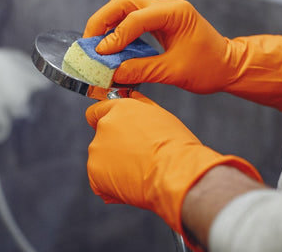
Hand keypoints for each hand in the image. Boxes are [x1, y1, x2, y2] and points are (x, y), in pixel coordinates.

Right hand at [84, 0, 281, 109]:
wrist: (228, 65)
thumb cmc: (208, 68)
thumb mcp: (173, 73)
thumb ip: (141, 70)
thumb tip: (112, 72)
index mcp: (176, 13)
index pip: (136, 18)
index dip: (115, 36)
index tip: (100, 53)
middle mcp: (168, 5)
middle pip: (125, 0)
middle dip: (103, 19)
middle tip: (89, 42)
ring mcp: (163, 8)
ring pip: (127, 0)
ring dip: (109, 16)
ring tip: (97, 39)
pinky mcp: (160, 17)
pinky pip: (133, 11)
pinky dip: (118, 22)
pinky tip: (112, 40)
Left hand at [85, 92, 260, 233]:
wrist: (182, 174)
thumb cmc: (180, 145)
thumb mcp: (159, 115)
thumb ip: (139, 107)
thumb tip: (129, 97)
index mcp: (119, 108)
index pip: (98, 107)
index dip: (108, 116)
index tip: (114, 124)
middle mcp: (103, 127)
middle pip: (102, 132)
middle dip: (116, 141)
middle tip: (139, 153)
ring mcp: (98, 152)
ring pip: (103, 156)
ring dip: (116, 161)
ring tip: (142, 169)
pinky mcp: (98, 175)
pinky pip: (102, 178)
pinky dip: (113, 181)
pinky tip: (135, 183)